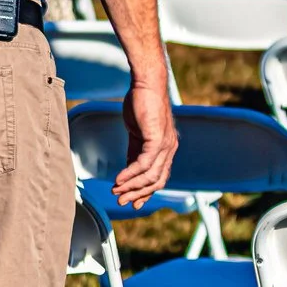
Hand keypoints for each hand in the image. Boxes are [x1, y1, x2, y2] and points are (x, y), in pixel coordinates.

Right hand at [111, 79, 176, 208]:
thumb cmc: (141, 104)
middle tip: (121, 201)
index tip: (132, 201)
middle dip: (138, 194)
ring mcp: (165, 145)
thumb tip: (129, 168)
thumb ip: (135, 150)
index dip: (145, 191)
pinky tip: (119, 179)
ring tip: (116, 192)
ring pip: (150, 176)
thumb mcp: (138, 132)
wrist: (147, 84)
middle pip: (156, 181)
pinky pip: (143, 163)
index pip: (159, 177)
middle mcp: (169, 150)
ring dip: (132, 187)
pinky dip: (130, 174)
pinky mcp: (157, 139)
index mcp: (166, 149)